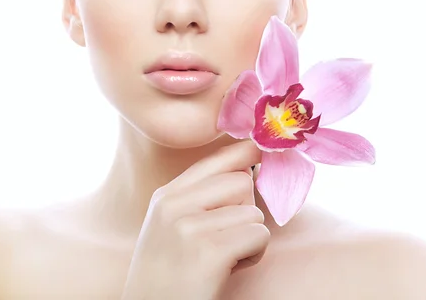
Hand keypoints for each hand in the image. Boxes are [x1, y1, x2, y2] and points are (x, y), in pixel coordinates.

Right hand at [121, 141, 269, 299]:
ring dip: (250, 238)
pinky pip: (259, 236)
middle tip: (226, 237)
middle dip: (246, 210)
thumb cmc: (168, 276)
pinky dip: (253, 254)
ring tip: (222, 258)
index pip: (215, 159)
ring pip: (254, 212)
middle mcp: (174, 205)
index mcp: (166, 196)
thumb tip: (248, 166)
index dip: (244, 151)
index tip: (259, 149)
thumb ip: (200, 197)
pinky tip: (228, 268)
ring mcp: (189, 227)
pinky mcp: (209, 251)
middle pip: (241, 181)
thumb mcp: (170, 227)